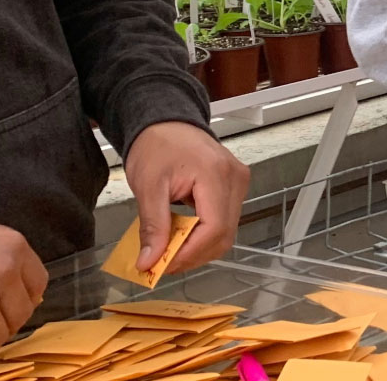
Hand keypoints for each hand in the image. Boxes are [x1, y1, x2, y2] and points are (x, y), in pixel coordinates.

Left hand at [124, 122, 248, 274]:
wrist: (164, 120)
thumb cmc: (156, 145)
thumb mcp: (148, 185)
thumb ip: (152, 226)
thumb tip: (149, 263)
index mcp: (216, 173)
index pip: (214, 229)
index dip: (189, 254)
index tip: (162, 265)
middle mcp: (235, 178)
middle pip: (223, 235)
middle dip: (193, 255)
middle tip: (163, 262)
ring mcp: (238, 181)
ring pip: (226, 232)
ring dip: (199, 247)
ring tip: (171, 248)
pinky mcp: (234, 185)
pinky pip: (224, 220)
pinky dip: (204, 234)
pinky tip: (183, 234)